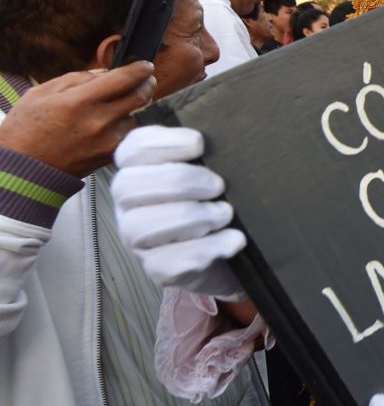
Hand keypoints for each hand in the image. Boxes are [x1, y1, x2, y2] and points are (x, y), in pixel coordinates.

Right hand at [0, 63, 154, 176]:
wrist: (25, 169)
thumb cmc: (27, 131)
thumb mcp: (42, 93)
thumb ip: (78, 78)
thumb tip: (106, 72)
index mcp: (80, 101)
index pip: (124, 78)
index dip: (140, 69)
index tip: (145, 65)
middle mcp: (99, 121)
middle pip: (140, 96)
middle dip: (146, 84)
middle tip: (144, 79)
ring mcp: (108, 141)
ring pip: (135, 116)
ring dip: (130, 109)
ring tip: (108, 110)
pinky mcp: (111, 155)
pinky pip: (128, 134)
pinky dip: (123, 126)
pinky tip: (105, 126)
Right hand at [112, 125, 246, 299]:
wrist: (227, 253)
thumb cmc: (213, 202)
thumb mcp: (208, 173)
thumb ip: (206, 155)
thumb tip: (223, 135)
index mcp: (138, 172)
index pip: (132, 150)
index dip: (162, 143)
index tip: (199, 144)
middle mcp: (128, 206)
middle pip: (130, 186)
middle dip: (180, 181)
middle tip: (218, 185)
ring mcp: (138, 241)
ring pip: (144, 225)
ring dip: (194, 216)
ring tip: (225, 213)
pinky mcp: (158, 270)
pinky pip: (171, 261)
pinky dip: (208, 248)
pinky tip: (233, 240)